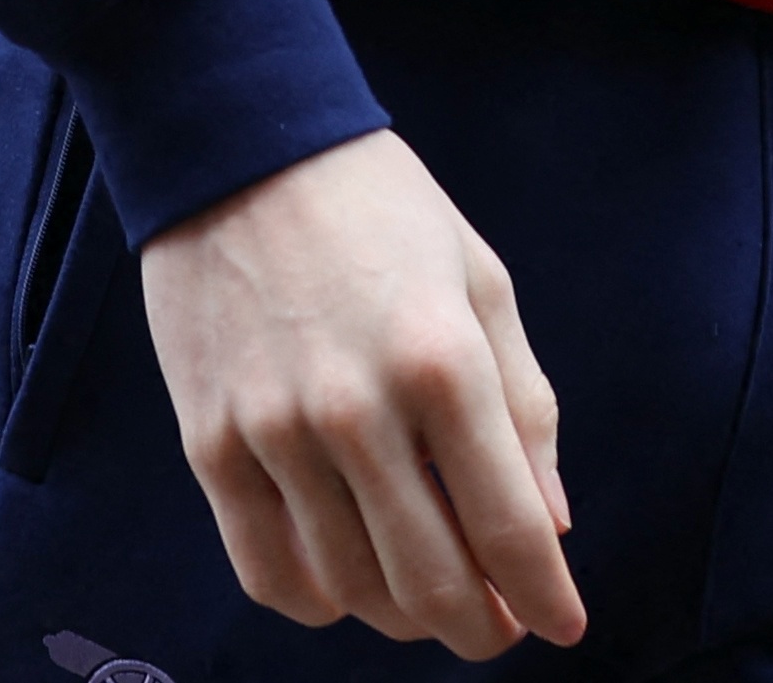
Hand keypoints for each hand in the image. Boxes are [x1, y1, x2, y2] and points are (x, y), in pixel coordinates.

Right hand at [137, 129, 582, 659]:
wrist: (239, 144)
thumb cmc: (378, 207)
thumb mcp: (480, 282)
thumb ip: (523, 407)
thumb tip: (551, 524)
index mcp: (443, 362)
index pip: (509, 528)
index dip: (544, 598)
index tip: (562, 626)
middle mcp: (358, 410)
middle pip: (431, 582)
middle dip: (480, 628)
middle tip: (497, 628)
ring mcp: (275, 433)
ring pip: (351, 590)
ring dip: (404, 618)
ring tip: (429, 600)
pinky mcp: (210, 444)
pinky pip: (267, 571)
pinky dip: (318, 603)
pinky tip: (347, 585)